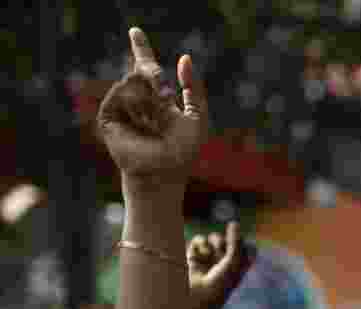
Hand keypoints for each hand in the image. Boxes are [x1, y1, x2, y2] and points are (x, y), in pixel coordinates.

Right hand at [97, 27, 208, 184]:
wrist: (164, 171)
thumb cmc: (184, 150)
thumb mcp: (197, 116)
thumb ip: (193, 88)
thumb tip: (184, 57)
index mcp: (158, 98)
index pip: (147, 68)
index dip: (141, 49)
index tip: (135, 31)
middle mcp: (139, 100)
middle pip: (141, 70)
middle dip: (154, 78)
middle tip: (164, 97)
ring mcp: (123, 107)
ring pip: (133, 81)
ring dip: (149, 99)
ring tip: (155, 123)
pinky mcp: (109, 116)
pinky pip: (121, 94)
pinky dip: (136, 105)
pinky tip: (142, 123)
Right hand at [188, 222, 250, 308]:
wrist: (199, 297)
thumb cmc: (221, 282)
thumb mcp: (233, 261)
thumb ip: (235, 241)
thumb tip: (233, 222)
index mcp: (240, 264)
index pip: (245, 245)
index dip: (242, 243)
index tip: (238, 251)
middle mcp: (225, 261)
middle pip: (228, 239)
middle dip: (225, 240)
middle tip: (222, 248)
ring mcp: (210, 258)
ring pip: (214, 238)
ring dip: (214, 240)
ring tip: (212, 249)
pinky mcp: (194, 257)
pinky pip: (198, 241)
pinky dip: (200, 243)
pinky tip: (202, 250)